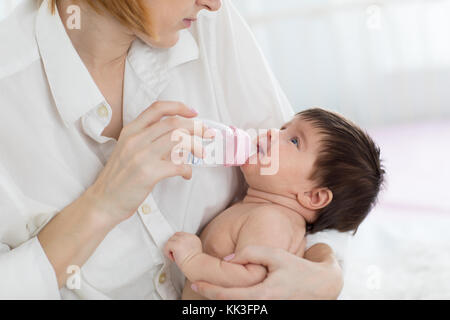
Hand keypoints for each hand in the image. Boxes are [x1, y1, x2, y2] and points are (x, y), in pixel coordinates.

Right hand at [86, 101, 210, 226]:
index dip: (179, 107)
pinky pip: (178, 165)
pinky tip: (186, 174)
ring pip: (178, 139)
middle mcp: (135, 139)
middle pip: (174, 123)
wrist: (103, 202)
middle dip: (197, 127)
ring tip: (203, 154)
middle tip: (208, 133)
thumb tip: (180, 140)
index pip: (158, 108)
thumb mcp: (129, 151)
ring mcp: (141, 155)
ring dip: (196, 145)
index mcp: (130, 130)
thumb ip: (150, 142)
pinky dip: (187, 169)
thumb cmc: (119, 179)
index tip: (193, 113)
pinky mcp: (147, 173)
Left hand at [164, 232, 202, 270]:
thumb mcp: (194, 250)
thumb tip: (179, 248)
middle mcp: (188, 236)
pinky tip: (173, 259)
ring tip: (175, 257)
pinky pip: (166, 246)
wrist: (196, 266)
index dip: (178, 242)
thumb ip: (188, 245)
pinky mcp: (176, 244)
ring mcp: (182, 239)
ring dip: (170, 249)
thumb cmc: (195, 263)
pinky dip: (167, 253)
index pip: (181, 235)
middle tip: (176, 254)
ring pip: (170, 241)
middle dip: (173, 244)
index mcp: (193, 237)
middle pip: (175, 236)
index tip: (179, 251)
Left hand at [190, 244, 342, 299]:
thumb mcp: (276, 255)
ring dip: (221, 300)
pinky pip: (246, 308)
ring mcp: (266, 312)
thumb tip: (228, 260)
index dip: (209, 291)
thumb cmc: (298, 269)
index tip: (197, 283)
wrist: (322, 287)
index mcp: (263, 297)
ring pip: (236, 309)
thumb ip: (251, 253)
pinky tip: (227, 294)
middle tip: (197, 286)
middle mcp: (263, 309)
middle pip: (228, 307)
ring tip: (209, 289)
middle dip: (210, 297)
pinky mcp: (269, 311)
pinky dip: (233, 301)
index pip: (228, 298)